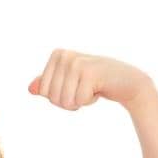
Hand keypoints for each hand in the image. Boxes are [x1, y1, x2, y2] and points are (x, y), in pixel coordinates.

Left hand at [28, 50, 152, 110]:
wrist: (127, 82)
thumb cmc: (97, 83)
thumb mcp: (70, 82)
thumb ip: (49, 84)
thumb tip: (30, 89)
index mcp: (57, 55)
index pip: (44, 91)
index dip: (58, 98)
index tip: (74, 87)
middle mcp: (65, 55)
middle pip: (53, 98)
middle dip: (69, 102)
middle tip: (84, 90)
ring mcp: (77, 62)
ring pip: (64, 101)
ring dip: (79, 102)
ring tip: (91, 89)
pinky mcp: (89, 72)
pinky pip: (78, 101)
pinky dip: (89, 102)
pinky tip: (99, 90)